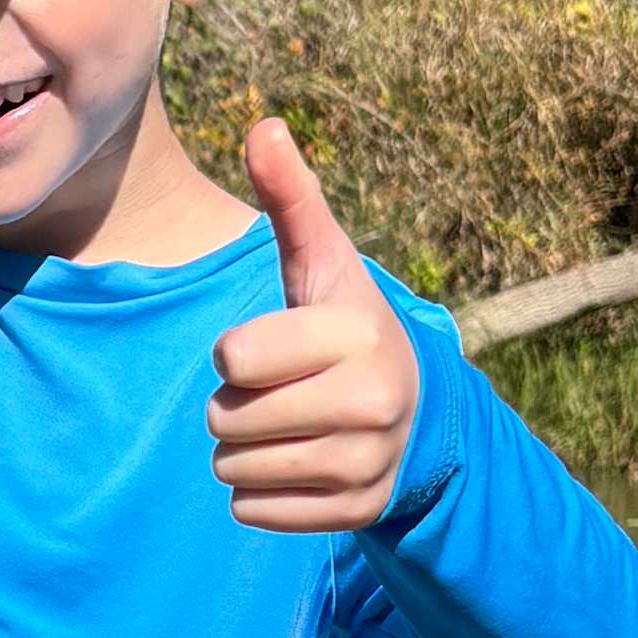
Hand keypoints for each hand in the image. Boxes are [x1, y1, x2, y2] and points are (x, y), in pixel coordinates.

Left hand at [209, 119, 419, 531]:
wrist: (411, 406)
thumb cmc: (342, 325)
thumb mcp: (321, 261)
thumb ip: (289, 198)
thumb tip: (262, 125)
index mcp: (357, 334)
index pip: (234, 359)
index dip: (235, 354)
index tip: (267, 347)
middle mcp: (372, 401)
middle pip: (226, 420)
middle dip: (234, 405)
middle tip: (277, 390)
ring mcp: (368, 462)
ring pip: (233, 470)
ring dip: (241, 450)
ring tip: (286, 424)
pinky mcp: (356, 512)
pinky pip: (253, 513)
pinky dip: (258, 493)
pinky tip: (296, 462)